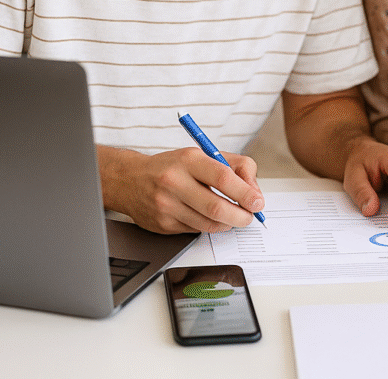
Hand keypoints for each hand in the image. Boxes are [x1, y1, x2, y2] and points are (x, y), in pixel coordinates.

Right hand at [97, 145, 264, 234]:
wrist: (130, 180)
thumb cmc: (173, 167)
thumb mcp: (202, 155)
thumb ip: (234, 167)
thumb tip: (255, 191)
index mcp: (188, 160)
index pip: (223, 177)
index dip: (245, 192)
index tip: (257, 202)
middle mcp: (174, 182)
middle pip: (216, 207)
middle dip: (241, 216)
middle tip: (250, 217)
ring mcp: (167, 205)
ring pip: (208, 224)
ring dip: (227, 224)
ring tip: (232, 217)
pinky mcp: (163, 225)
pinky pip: (196, 231)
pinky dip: (209, 227)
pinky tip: (207, 217)